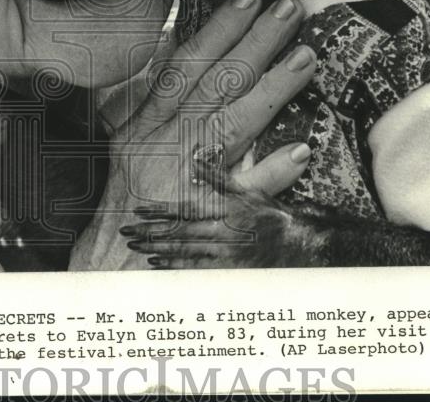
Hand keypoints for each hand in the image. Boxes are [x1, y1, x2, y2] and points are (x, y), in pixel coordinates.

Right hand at [69, 0, 316, 269]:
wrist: (103, 273)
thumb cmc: (122, 208)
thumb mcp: (127, 149)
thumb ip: (155, 109)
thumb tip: (186, 63)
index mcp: (141, 127)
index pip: (183, 66)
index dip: (218, 29)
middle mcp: (160, 147)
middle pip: (213, 85)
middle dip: (254, 42)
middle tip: (289, 8)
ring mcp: (183, 183)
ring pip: (230, 126)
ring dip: (271, 90)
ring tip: (306, 56)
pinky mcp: (204, 222)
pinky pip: (241, 196)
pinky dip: (269, 174)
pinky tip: (300, 151)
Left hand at [119, 190, 331, 268]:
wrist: (303, 244)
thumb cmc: (274, 216)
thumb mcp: (249, 190)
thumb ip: (220, 177)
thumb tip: (196, 159)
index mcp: (226, 207)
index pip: (186, 208)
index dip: (161, 210)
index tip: (138, 211)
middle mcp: (224, 229)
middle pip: (180, 231)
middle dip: (151, 231)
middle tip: (126, 232)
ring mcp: (227, 251)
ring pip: (185, 250)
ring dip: (158, 248)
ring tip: (135, 247)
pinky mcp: (231, 269)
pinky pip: (198, 269)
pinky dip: (176, 265)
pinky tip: (158, 263)